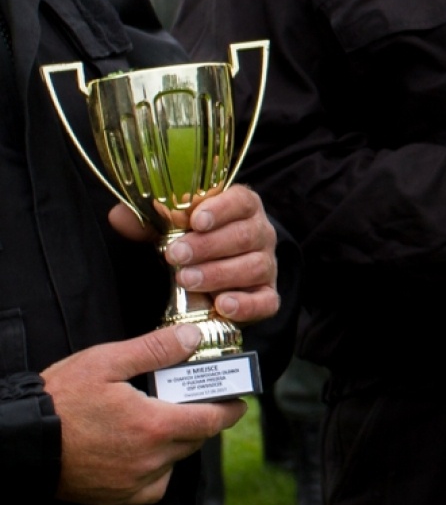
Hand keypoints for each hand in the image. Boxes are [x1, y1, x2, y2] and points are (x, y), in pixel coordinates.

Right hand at [44, 324, 247, 504]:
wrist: (21, 442)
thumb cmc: (59, 401)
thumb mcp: (106, 362)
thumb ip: (155, 349)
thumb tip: (193, 337)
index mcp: (154, 425)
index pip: (212, 420)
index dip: (229, 409)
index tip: (237, 400)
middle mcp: (149, 459)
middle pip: (195, 440)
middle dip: (203, 420)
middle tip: (197, 401)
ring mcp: (132, 482)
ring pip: (175, 462)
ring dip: (179, 443)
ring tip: (166, 421)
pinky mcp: (115, 498)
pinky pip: (153, 488)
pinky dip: (157, 471)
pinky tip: (147, 452)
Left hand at [109, 186, 279, 324]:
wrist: (214, 276)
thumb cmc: (192, 244)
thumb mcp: (170, 229)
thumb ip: (148, 221)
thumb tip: (119, 216)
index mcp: (242, 208)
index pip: (241, 200)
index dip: (220, 208)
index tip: (195, 219)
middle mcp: (261, 234)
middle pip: (245, 235)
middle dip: (208, 245)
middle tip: (175, 255)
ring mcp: (266, 265)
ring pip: (254, 266)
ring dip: (218, 273)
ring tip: (186, 279)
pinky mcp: (267, 296)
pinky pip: (265, 300)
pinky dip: (246, 304)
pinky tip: (222, 304)